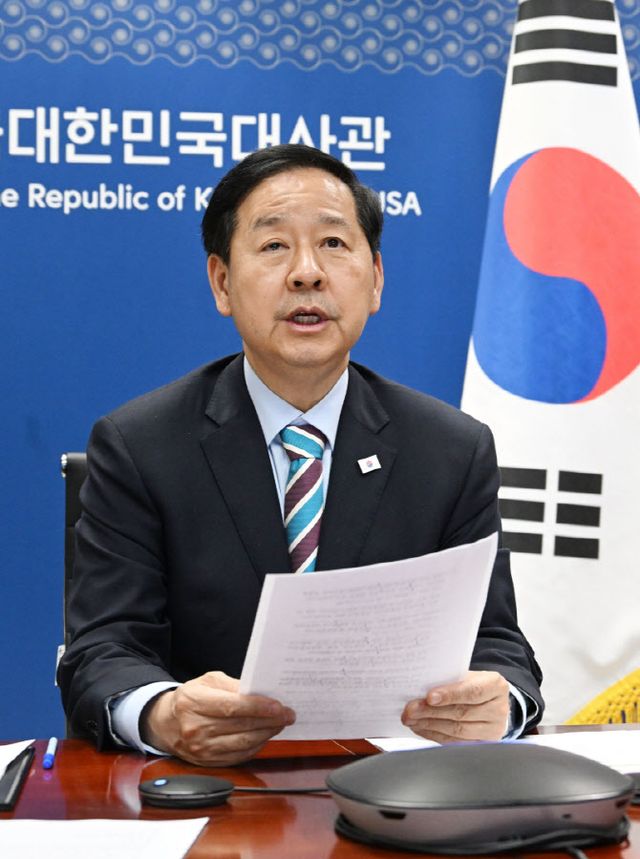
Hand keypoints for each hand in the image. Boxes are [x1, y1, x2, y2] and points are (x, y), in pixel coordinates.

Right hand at [141, 671, 294, 765]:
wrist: (166, 723)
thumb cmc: (191, 698)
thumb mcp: (208, 681)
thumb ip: (233, 685)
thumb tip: (259, 693)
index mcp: (193, 702)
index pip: (231, 707)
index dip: (258, 707)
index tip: (278, 706)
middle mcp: (195, 728)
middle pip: (241, 726)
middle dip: (269, 720)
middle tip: (287, 714)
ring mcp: (201, 749)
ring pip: (243, 743)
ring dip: (266, 734)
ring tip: (279, 724)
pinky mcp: (207, 762)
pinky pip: (239, 756)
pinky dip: (256, 746)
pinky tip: (265, 735)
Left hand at [401, 670, 509, 742]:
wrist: (489, 701)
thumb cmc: (473, 684)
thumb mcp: (467, 676)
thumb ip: (450, 681)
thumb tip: (419, 689)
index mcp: (496, 686)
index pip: (472, 691)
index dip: (450, 695)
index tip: (429, 697)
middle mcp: (499, 710)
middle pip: (462, 713)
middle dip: (432, 712)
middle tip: (411, 709)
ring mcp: (493, 730)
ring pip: (458, 731)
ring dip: (430, 725)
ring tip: (411, 719)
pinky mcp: (483, 745)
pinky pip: (455, 743)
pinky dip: (435, 735)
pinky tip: (421, 728)